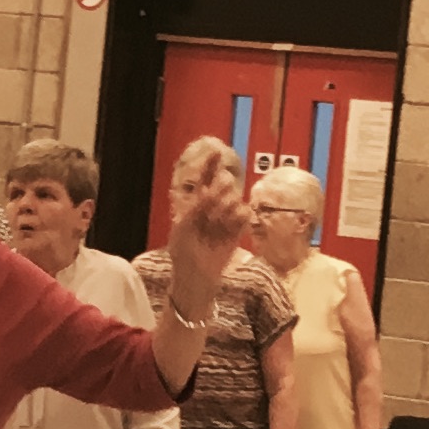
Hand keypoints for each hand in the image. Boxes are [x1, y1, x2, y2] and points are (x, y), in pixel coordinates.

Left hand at [164, 137, 251, 284]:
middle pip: (224, 185)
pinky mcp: (237, 230)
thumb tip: (210, 191)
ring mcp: (226, 218)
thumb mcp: (183, 227)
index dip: (210, 165)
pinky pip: (245, 214)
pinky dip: (239, 217)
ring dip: (227, 208)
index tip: (216, 151)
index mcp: (196, 204)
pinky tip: (231, 226)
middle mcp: (213, 208)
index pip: (204, 179)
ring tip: (217, 224)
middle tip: (211, 206)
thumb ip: (196, 208)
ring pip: (235, 199)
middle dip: (220, 192)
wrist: (196, 276)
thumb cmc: (183, 253)